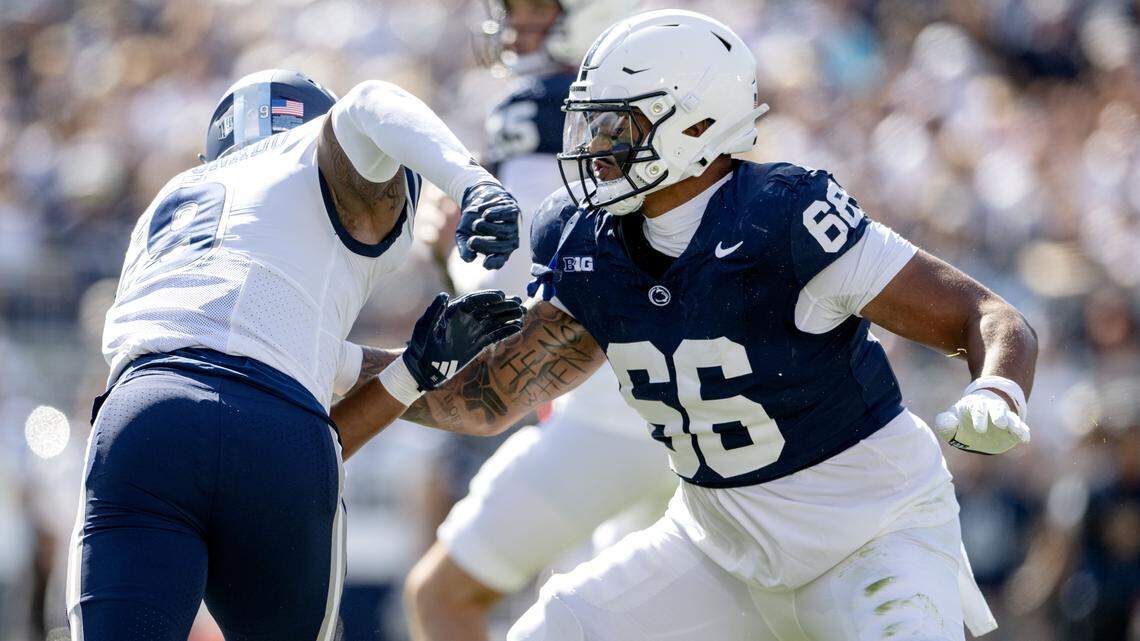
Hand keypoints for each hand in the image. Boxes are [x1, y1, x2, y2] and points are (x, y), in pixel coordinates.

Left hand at [403, 290, 523, 389]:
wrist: (422, 368)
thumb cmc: (420, 346)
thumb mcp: (425, 328)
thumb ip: (435, 311)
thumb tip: (444, 295)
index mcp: (454, 311)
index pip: (474, 301)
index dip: (488, 297)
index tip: (501, 296)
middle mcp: (466, 319)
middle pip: (488, 309)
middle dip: (503, 305)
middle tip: (518, 302)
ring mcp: (473, 331)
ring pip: (494, 321)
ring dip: (508, 316)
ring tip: (522, 312)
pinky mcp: (478, 344)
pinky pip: (494, 336)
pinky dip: (505, 331)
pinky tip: (517, 327)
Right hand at [456, 182, 519, 269]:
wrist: (477, 200)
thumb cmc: (471, 222)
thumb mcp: (463, 236)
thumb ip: (465, 249)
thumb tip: (469, 259)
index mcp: (498, 251)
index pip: (500, 261)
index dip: (494, 263)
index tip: (485, 263)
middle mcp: (508, 241)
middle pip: (503, 247)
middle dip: (486, 245)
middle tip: (471, 241)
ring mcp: (513, 226)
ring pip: (505, 232)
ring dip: (489, 229)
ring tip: (476, 224)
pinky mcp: (513, 212)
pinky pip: (507, 215)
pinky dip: (496, 215)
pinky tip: (486, 214)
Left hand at [934, 390, 1029, 454]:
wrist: (976, 422)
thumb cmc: (961, 420)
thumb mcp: (949, 420)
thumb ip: (945, 423)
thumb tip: (951, 423)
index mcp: (975, 406)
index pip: (978, 409)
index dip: (979, 417)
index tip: (978, 429)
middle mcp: (991, 410)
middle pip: (997, 409)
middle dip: (999, 415)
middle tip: (1000, 423)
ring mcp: (1004, 418)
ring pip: (1011, 417)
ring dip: (1015, 424)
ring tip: (1020, 432)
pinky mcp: (1012, 428)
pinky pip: (1020, 427)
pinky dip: (1023, 431)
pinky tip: (1025, 439)